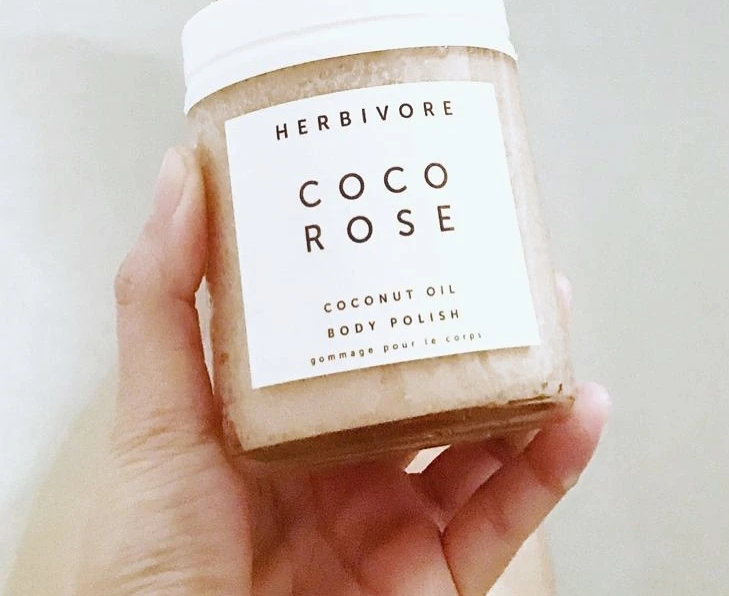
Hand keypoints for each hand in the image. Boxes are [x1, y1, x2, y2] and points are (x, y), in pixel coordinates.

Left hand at [74, 147, 609, 594]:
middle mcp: (341, 463)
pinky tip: (579, 409)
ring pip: (479, 432)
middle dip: (465, 306)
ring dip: (525, 371)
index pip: (336, 323)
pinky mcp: (435, 581)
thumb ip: (162, 300)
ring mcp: (392, 521)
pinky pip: (507, 515)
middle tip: (496, 236)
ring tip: (551, 302)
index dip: (373, 261)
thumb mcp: (151, 421)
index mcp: (274, 418)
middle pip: (422, 370)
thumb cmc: (149, 573)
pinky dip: (553, 463)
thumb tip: (180, 174)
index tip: (403, 192)